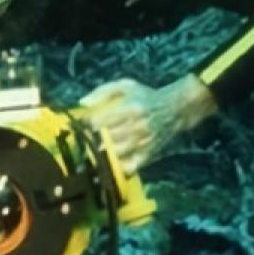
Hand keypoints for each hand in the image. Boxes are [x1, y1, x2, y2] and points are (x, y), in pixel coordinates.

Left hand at [80, 74, 217, 174]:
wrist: (176, 108)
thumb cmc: (146, 96)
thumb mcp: (126, 86)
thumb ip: (102, 91)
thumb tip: (82, 103)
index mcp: (129, 109)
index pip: (98, 121)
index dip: (84, 126)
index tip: (77, 127)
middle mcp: (136, 127)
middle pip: (104, 139)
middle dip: (89, 142)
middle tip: (79, 143)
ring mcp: (142, 143)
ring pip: (114, 154)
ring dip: (99, 155)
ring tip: (89, 155)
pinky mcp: (148, 155)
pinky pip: (129, 167)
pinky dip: (117, 168)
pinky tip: (107, 166)